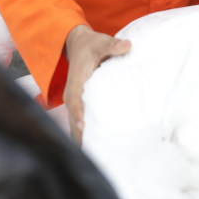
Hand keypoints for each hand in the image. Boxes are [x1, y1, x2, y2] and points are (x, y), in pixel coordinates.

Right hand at [63, 24, 130, 143]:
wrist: (78, 45)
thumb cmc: (90, 45)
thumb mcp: (101, 42)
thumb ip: (113, 45)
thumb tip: (127, 46)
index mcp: (76, 81)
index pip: (74, 100)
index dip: (77, 114)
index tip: (83, 126)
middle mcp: (72, 94)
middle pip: (72, 119)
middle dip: (79, 135)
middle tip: (93, 152)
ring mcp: (74, 101)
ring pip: (74, 124)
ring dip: (82, 138)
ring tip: (96, 156)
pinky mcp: (79, 104)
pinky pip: (79, 121)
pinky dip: (84, 134)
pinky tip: (96, 147)